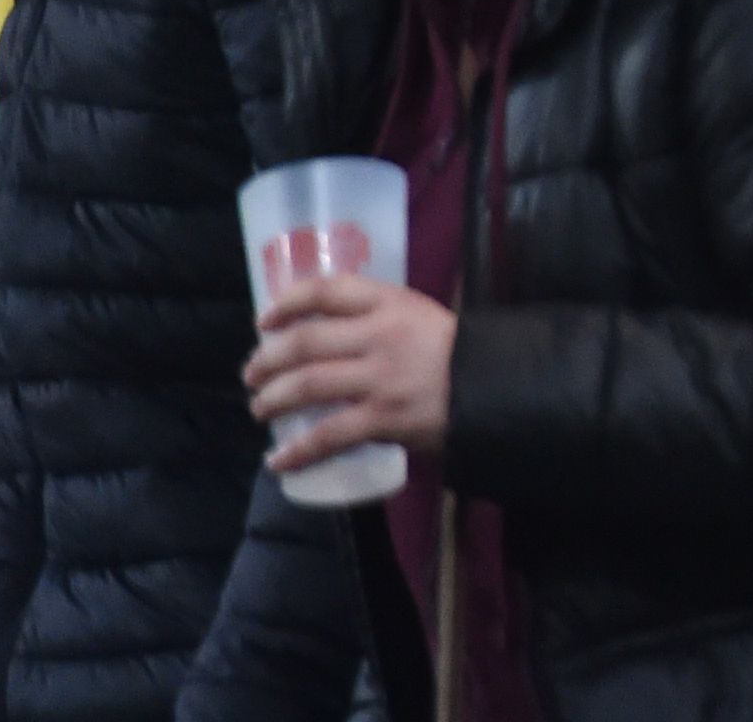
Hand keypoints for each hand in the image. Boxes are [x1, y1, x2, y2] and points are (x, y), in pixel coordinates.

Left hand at [243, 273, 453, 468]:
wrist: (500, 385)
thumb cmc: (458, 351)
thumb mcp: (420, 317)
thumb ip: (378, 321)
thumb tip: (326, 337)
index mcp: (390, 303)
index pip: (325, 290)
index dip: (286, 302)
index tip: (264, 321)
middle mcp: (380, 335)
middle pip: (304, 342)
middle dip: (266, 361)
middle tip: (252, 375)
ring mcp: (381, 377)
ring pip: (307, 385)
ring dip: (272, 400)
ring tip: (260, 410)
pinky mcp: (385, 418)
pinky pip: (328, 435)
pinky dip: (296, 451)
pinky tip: (278, 462)